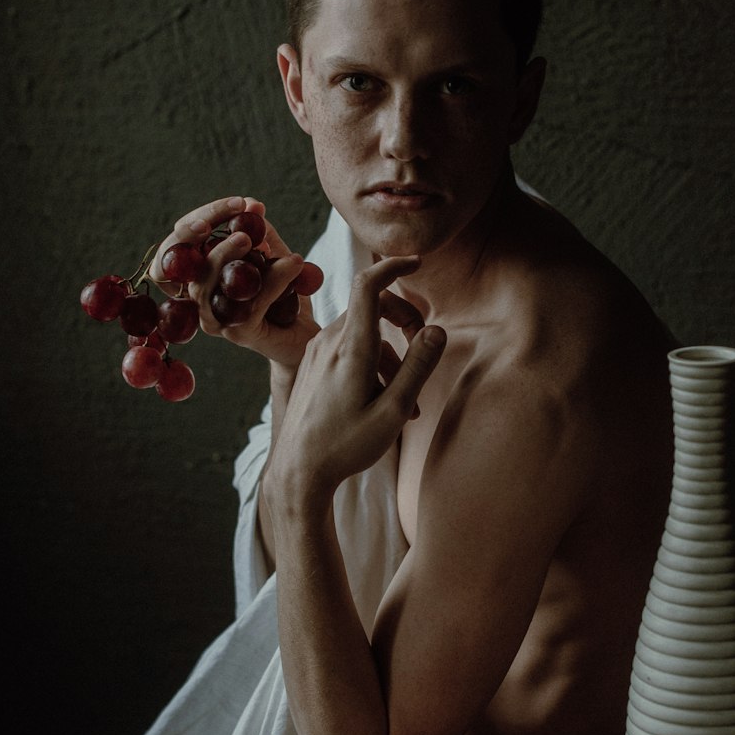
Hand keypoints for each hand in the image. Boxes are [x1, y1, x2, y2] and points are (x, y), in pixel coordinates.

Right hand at [149, 196, 323, 368]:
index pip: (181, 240)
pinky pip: (248, 302)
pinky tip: (293, 264)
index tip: (238, 203)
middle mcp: (198, 297)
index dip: (201, 218)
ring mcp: (214, 317)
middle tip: (230, 213)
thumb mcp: (272, 256)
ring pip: (204, 283)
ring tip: (253, 240)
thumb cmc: (284, 297)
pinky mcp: (237, 331)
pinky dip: (271, 280)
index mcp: (199, 274)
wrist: (306, 335)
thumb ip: (261, 233)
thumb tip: (252, 205)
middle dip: (196, 230)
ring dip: (226, 255)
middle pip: (176, 260)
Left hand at [266, 256, 446, 504]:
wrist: (298, 472)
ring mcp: (317, 353)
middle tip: (425, 346)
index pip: (369, 285)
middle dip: (403, 319)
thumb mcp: (392, 412)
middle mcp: (329, 343)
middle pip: (370, 306)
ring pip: (361, 331)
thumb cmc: (345, 446)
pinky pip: (347, 348)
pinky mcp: (312, 366)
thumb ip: (417, 367)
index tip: (416, 262)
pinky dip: (371, 361)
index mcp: (351, 349)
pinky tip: (383, 400)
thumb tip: (437, 330)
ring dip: (390, 351)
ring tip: (408, 398)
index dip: (393, 266)